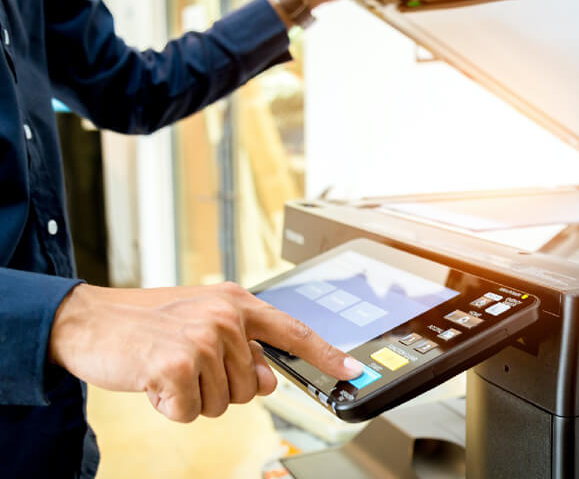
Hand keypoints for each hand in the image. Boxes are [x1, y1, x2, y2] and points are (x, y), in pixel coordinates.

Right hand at [49, 282, 363, 422]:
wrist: (92, 321)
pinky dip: (173, 407)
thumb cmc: (148, 323)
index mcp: (235, 302)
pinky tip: (155, 381)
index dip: (324, 354)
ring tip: (169, 367)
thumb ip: (241, 348)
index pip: (292, 331)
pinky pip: (193, 413)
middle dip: (221, 386)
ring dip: (195, 396)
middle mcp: (226, 317)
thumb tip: (269, 381)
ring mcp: (204, 339)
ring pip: (225, 403)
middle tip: (187, 364)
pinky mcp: (180, 365)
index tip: (349, 371)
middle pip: (252, 386)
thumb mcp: (201, 324)